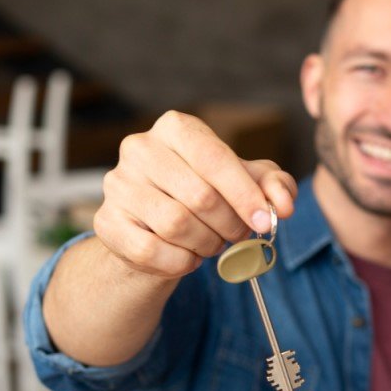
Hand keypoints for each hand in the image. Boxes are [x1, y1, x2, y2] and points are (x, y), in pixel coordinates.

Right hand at [94, 111, 296, 278]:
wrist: (156, 226)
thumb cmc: (205, 194)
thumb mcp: (245, 182)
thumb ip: (273, 186)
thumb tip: (283, 205)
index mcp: (176, 128)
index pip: (215, 159)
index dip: (245, 194)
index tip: (264, 221)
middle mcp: (140, 148)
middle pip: (199, 195)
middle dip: (229, 224)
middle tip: (239, 235)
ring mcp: (118, 184)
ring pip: (176, 225)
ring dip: (206, 243)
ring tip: (213, 243)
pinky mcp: (106, 221)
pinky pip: (151, 250)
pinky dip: (180, 262)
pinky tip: (188, 256)